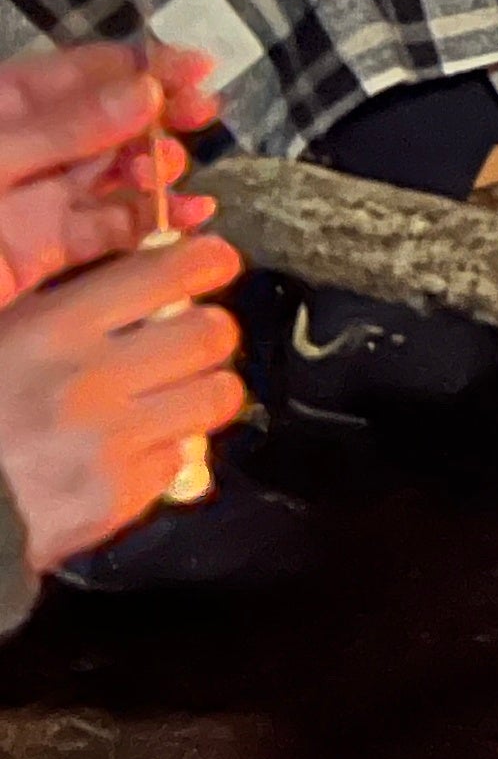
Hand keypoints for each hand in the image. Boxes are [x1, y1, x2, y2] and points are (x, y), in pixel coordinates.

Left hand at [0, 46, 217, 306]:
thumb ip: (63, 129)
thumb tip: (145, 92)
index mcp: (0, 108)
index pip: (82, 73)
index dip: (143, 66)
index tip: (198, 69)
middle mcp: (22, 147)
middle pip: (107, 118)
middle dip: (160, 114)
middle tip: (205, 115)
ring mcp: (33, 201)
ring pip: (113, 174)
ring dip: (156, 168)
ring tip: (175, 172)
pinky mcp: (41, 252)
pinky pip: (108, 230)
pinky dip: (152, 222)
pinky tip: (186, 218)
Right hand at [0, 234, 244, 573]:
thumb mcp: (1, 332)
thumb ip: (61, 301)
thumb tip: (139, 264)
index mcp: (53, 330)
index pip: (168, 272)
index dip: (207, 261)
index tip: (216, 263)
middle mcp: (88, 381)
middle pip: (211, 334)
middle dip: (211, 332)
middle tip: (193, 340)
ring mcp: (107, 442)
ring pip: (216, 396)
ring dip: (203, 392)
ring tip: (172, 397)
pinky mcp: (116, 497)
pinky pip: (179, 458)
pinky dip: (163, 453)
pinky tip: (128, 453)